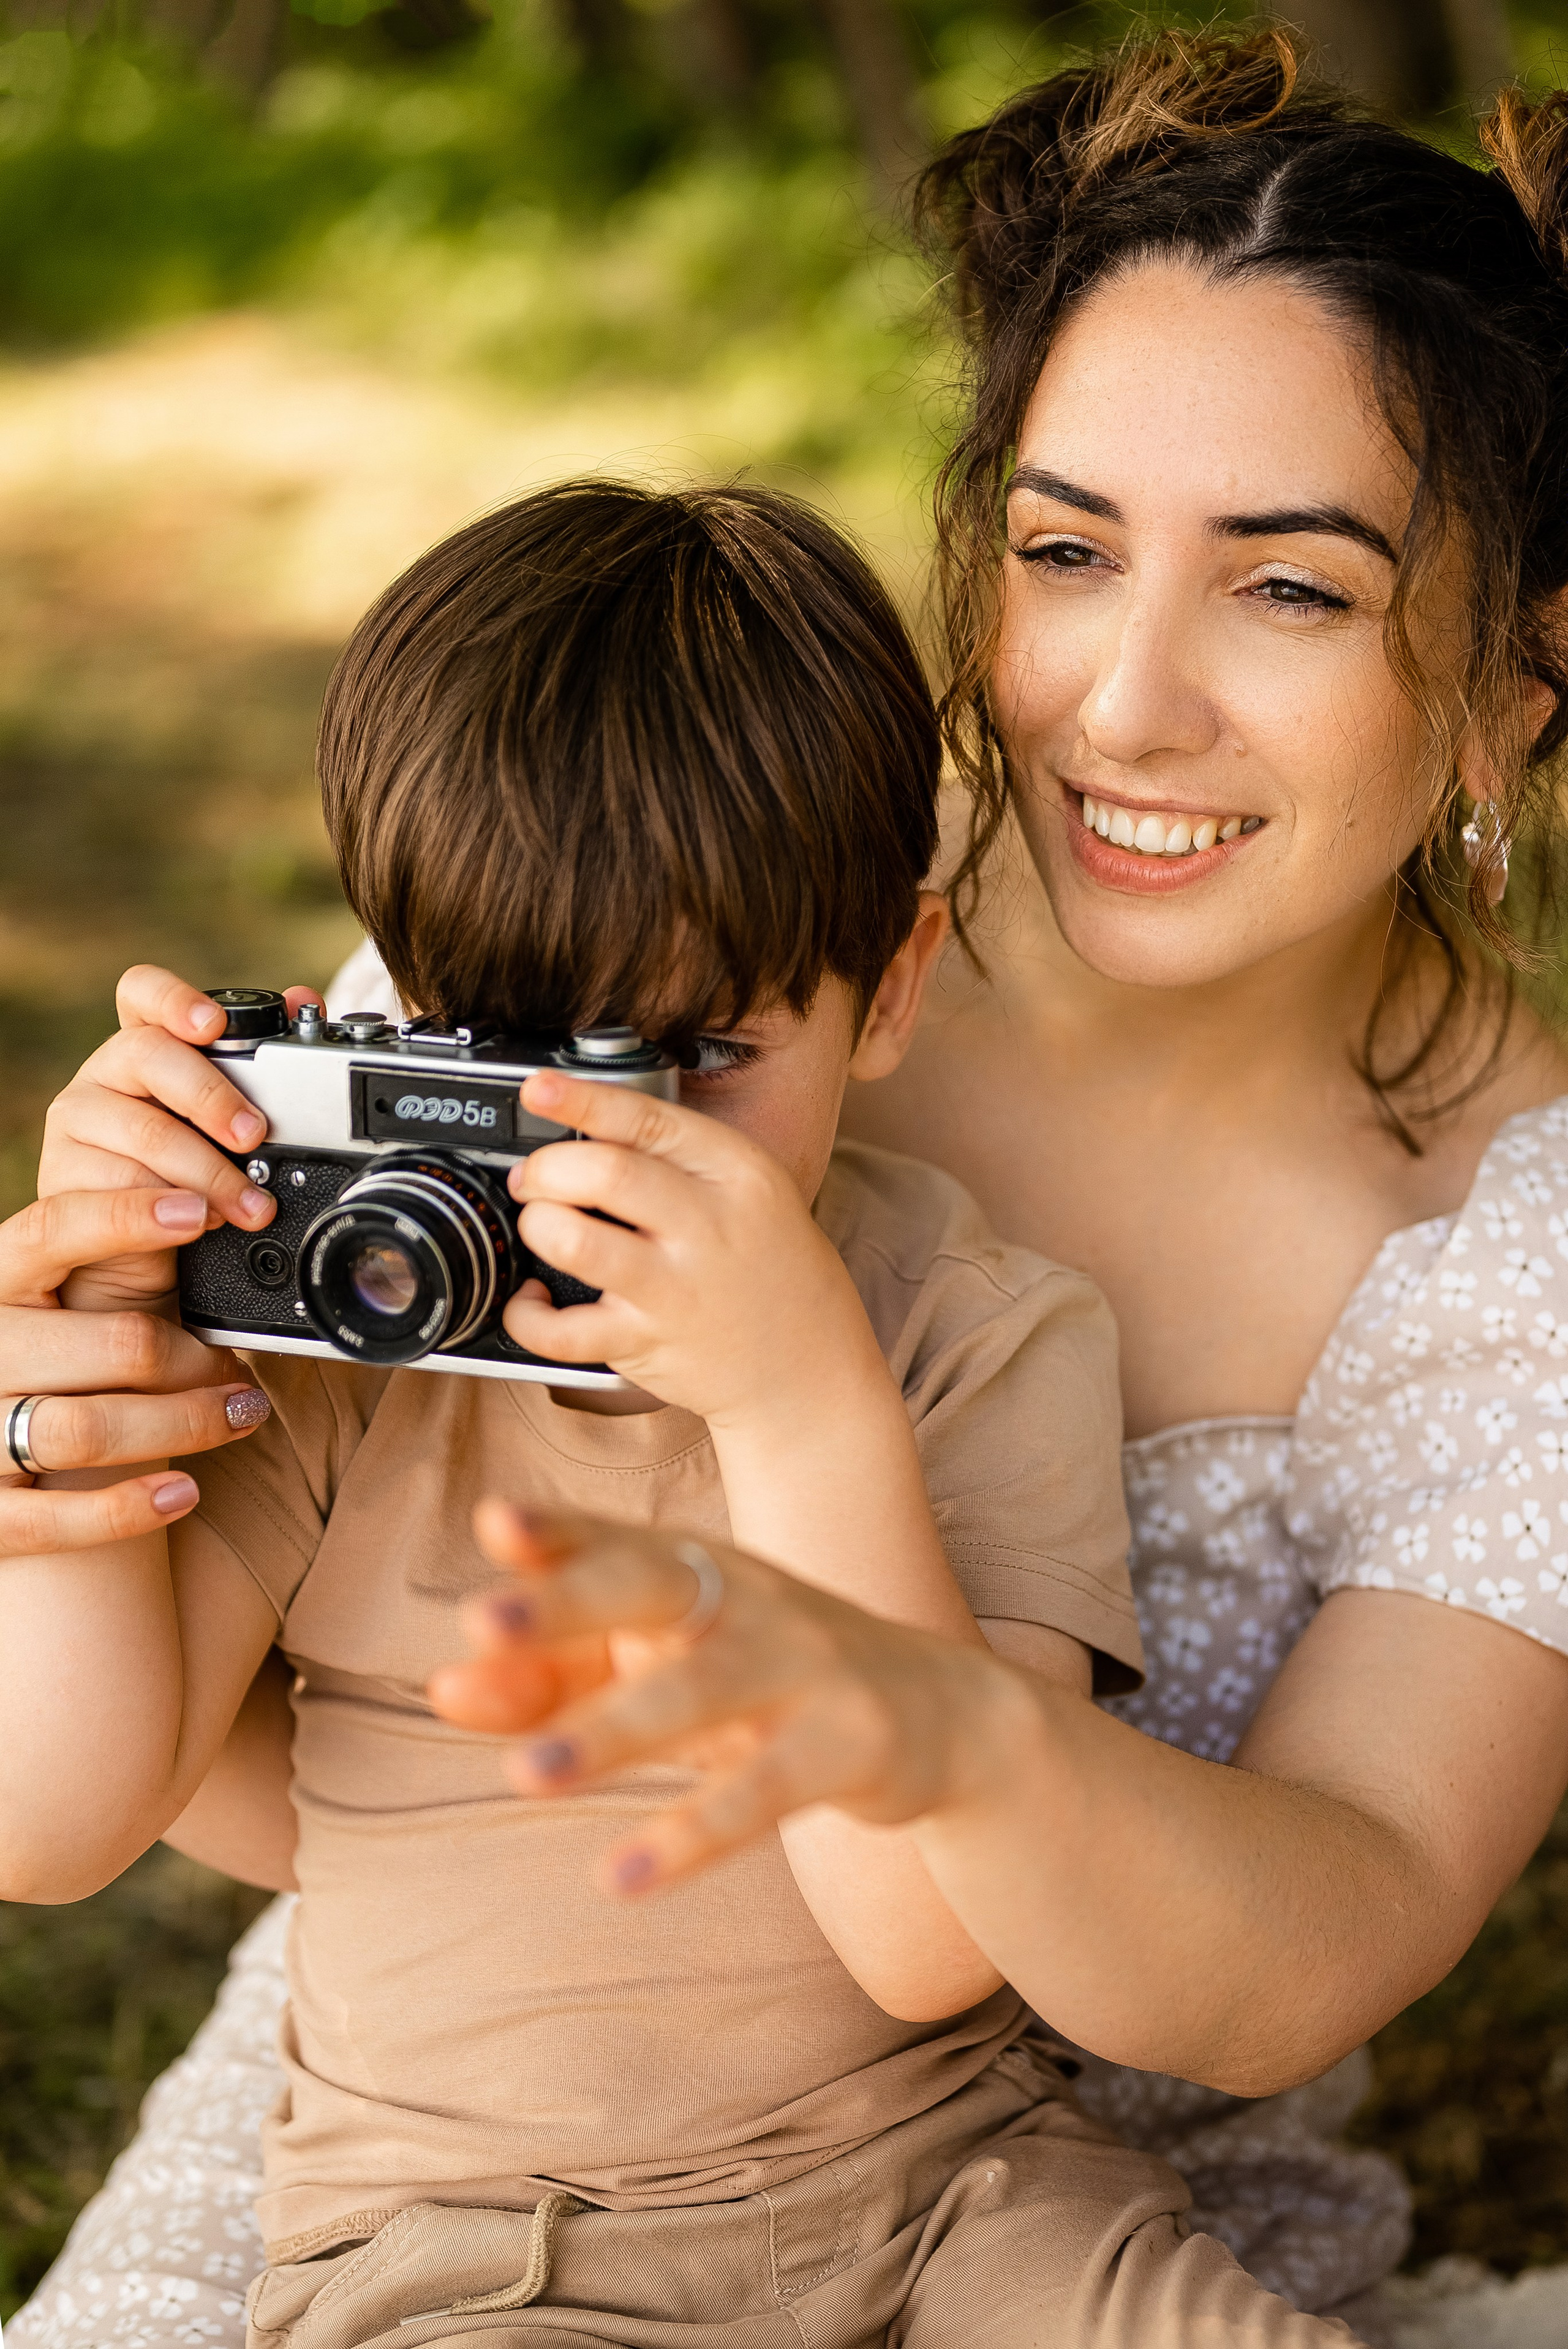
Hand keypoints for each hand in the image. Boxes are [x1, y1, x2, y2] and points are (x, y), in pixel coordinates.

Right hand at [0, 1185, 272, 1556]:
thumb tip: (213, 1220)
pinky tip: (184, 1493)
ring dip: (184, 1425)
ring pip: (87, 1430)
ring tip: (240, 1416)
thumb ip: (115, 1268)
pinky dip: (128, 1508)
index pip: (51, 1230)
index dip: (127, 1216)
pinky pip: (54, 1520)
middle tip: (237, 1370)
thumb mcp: (62, 1304)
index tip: (201, 1211)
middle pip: (110, 1343)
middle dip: (193, 1359)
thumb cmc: (53, 1365)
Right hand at [41, 964, 321, 1312]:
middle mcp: (100, 1080)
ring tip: (250, 1205)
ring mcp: (74, 1131)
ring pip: (145, 1134)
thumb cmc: (185, 1179)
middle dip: (212, 1097)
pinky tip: (196, 1222)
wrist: (139, 1262)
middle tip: (254, 1135)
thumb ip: (258, 1066)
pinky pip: (114, 1195)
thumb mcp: (224, 1124)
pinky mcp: (59, 1189)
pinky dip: (166, 1213)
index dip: (174, 1000)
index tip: (212, 1024)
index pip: (141, 996)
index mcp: (140, 1050)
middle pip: (149, 1057)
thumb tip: (304, 999)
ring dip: (210, 1174)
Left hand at [428, 1501, 1029, 1896]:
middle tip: (481, 1622)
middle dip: (568, 1601)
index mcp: (698, 1568)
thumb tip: (444, 1688)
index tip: (494, 1523)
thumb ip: (551, 1680)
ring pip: (700, 1691)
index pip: (616, 1540)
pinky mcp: (850, 1742)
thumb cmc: (768, 1682)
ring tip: (526, 1776)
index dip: (557, 1531)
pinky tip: (623, 1874)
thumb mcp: (663, 1671)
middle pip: (653, 1586)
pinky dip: (693, 1834)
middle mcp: (749, 1599)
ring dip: (611, 1731)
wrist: (944, 1717)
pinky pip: (763, 1790)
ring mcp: (806, 1665)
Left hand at [502, 1071, 883, 1426]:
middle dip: (547, 1168)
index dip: (581, 1099)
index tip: (539, 1090)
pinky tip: (536, 1300)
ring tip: (542, 1228)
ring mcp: (677, 1288)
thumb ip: (685, 1159)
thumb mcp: (755, 1191)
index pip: (649, 1120)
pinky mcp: (647, 1343)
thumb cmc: (771, 1270)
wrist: (810, 1367)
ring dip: (538, 1225)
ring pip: (575, 1240)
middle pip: (604, 1172)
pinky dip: (527, 1314)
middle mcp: (710, 1226)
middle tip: (535, 1178)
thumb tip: (588, 1131)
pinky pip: (560, 1330)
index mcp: (738, 1173)